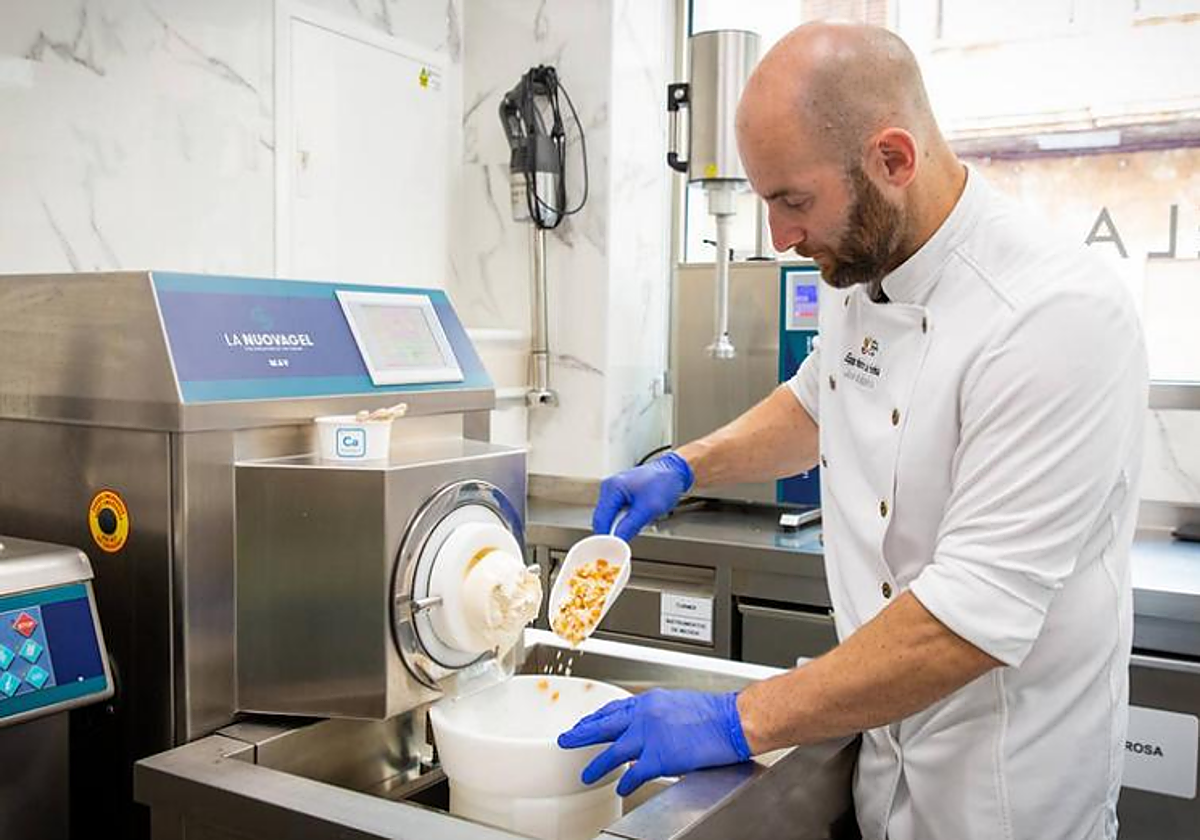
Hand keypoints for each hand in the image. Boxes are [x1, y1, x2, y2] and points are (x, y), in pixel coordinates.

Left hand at [557, 688, 751, 795]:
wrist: (732, 720)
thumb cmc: (715, 712)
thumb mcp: (679, 703)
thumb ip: (659, 715)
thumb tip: (651, 729)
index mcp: (650, 700)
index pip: (615, 708)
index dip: (597, 717)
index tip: (587, 722)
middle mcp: (644, 715)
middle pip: (604, 725)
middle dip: (582, 733)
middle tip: (567, 739)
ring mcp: (648, 736)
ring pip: (612, 750)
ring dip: (597, 763)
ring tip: (586, 773)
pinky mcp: (658, 757)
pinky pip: (633, 773)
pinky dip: (625, 782)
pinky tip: (621, 787)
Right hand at [592, 452, 693, 541]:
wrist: (674, 472)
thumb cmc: (664, 482)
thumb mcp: (648, 509)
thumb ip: (630, 526)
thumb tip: (618, 541)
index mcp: (613, 488)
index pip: (601, 519)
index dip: (605, 537)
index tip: (610, 550)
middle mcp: (610, 487)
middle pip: (602, 518)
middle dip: (611, 532)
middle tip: (621, 544)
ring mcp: (614, 490)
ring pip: (609, 517)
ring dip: (618, 526)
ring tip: (633, 527)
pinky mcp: (620, 494)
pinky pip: (616, 512)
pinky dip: (622, 520)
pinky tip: (633, 520)